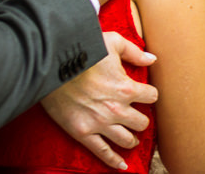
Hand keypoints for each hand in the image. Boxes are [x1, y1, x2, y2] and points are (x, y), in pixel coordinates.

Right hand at [42, 31, 158, 169]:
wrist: (52, 65)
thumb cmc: (83, 49)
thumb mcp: (112, 41)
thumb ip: (134, 52)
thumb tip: (152, 60)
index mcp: (126, 87)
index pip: (152, 96)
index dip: (149, 94)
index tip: (145, 94)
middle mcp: (117, 108)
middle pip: (142, 123)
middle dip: (142, 119)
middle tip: (137, 118)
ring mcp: (101, 123)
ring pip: (127, 139)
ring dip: (132, 139)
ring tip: (132, 138)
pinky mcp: (83, 133)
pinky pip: (103, 152)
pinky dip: (114, 161)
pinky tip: (122, 166)